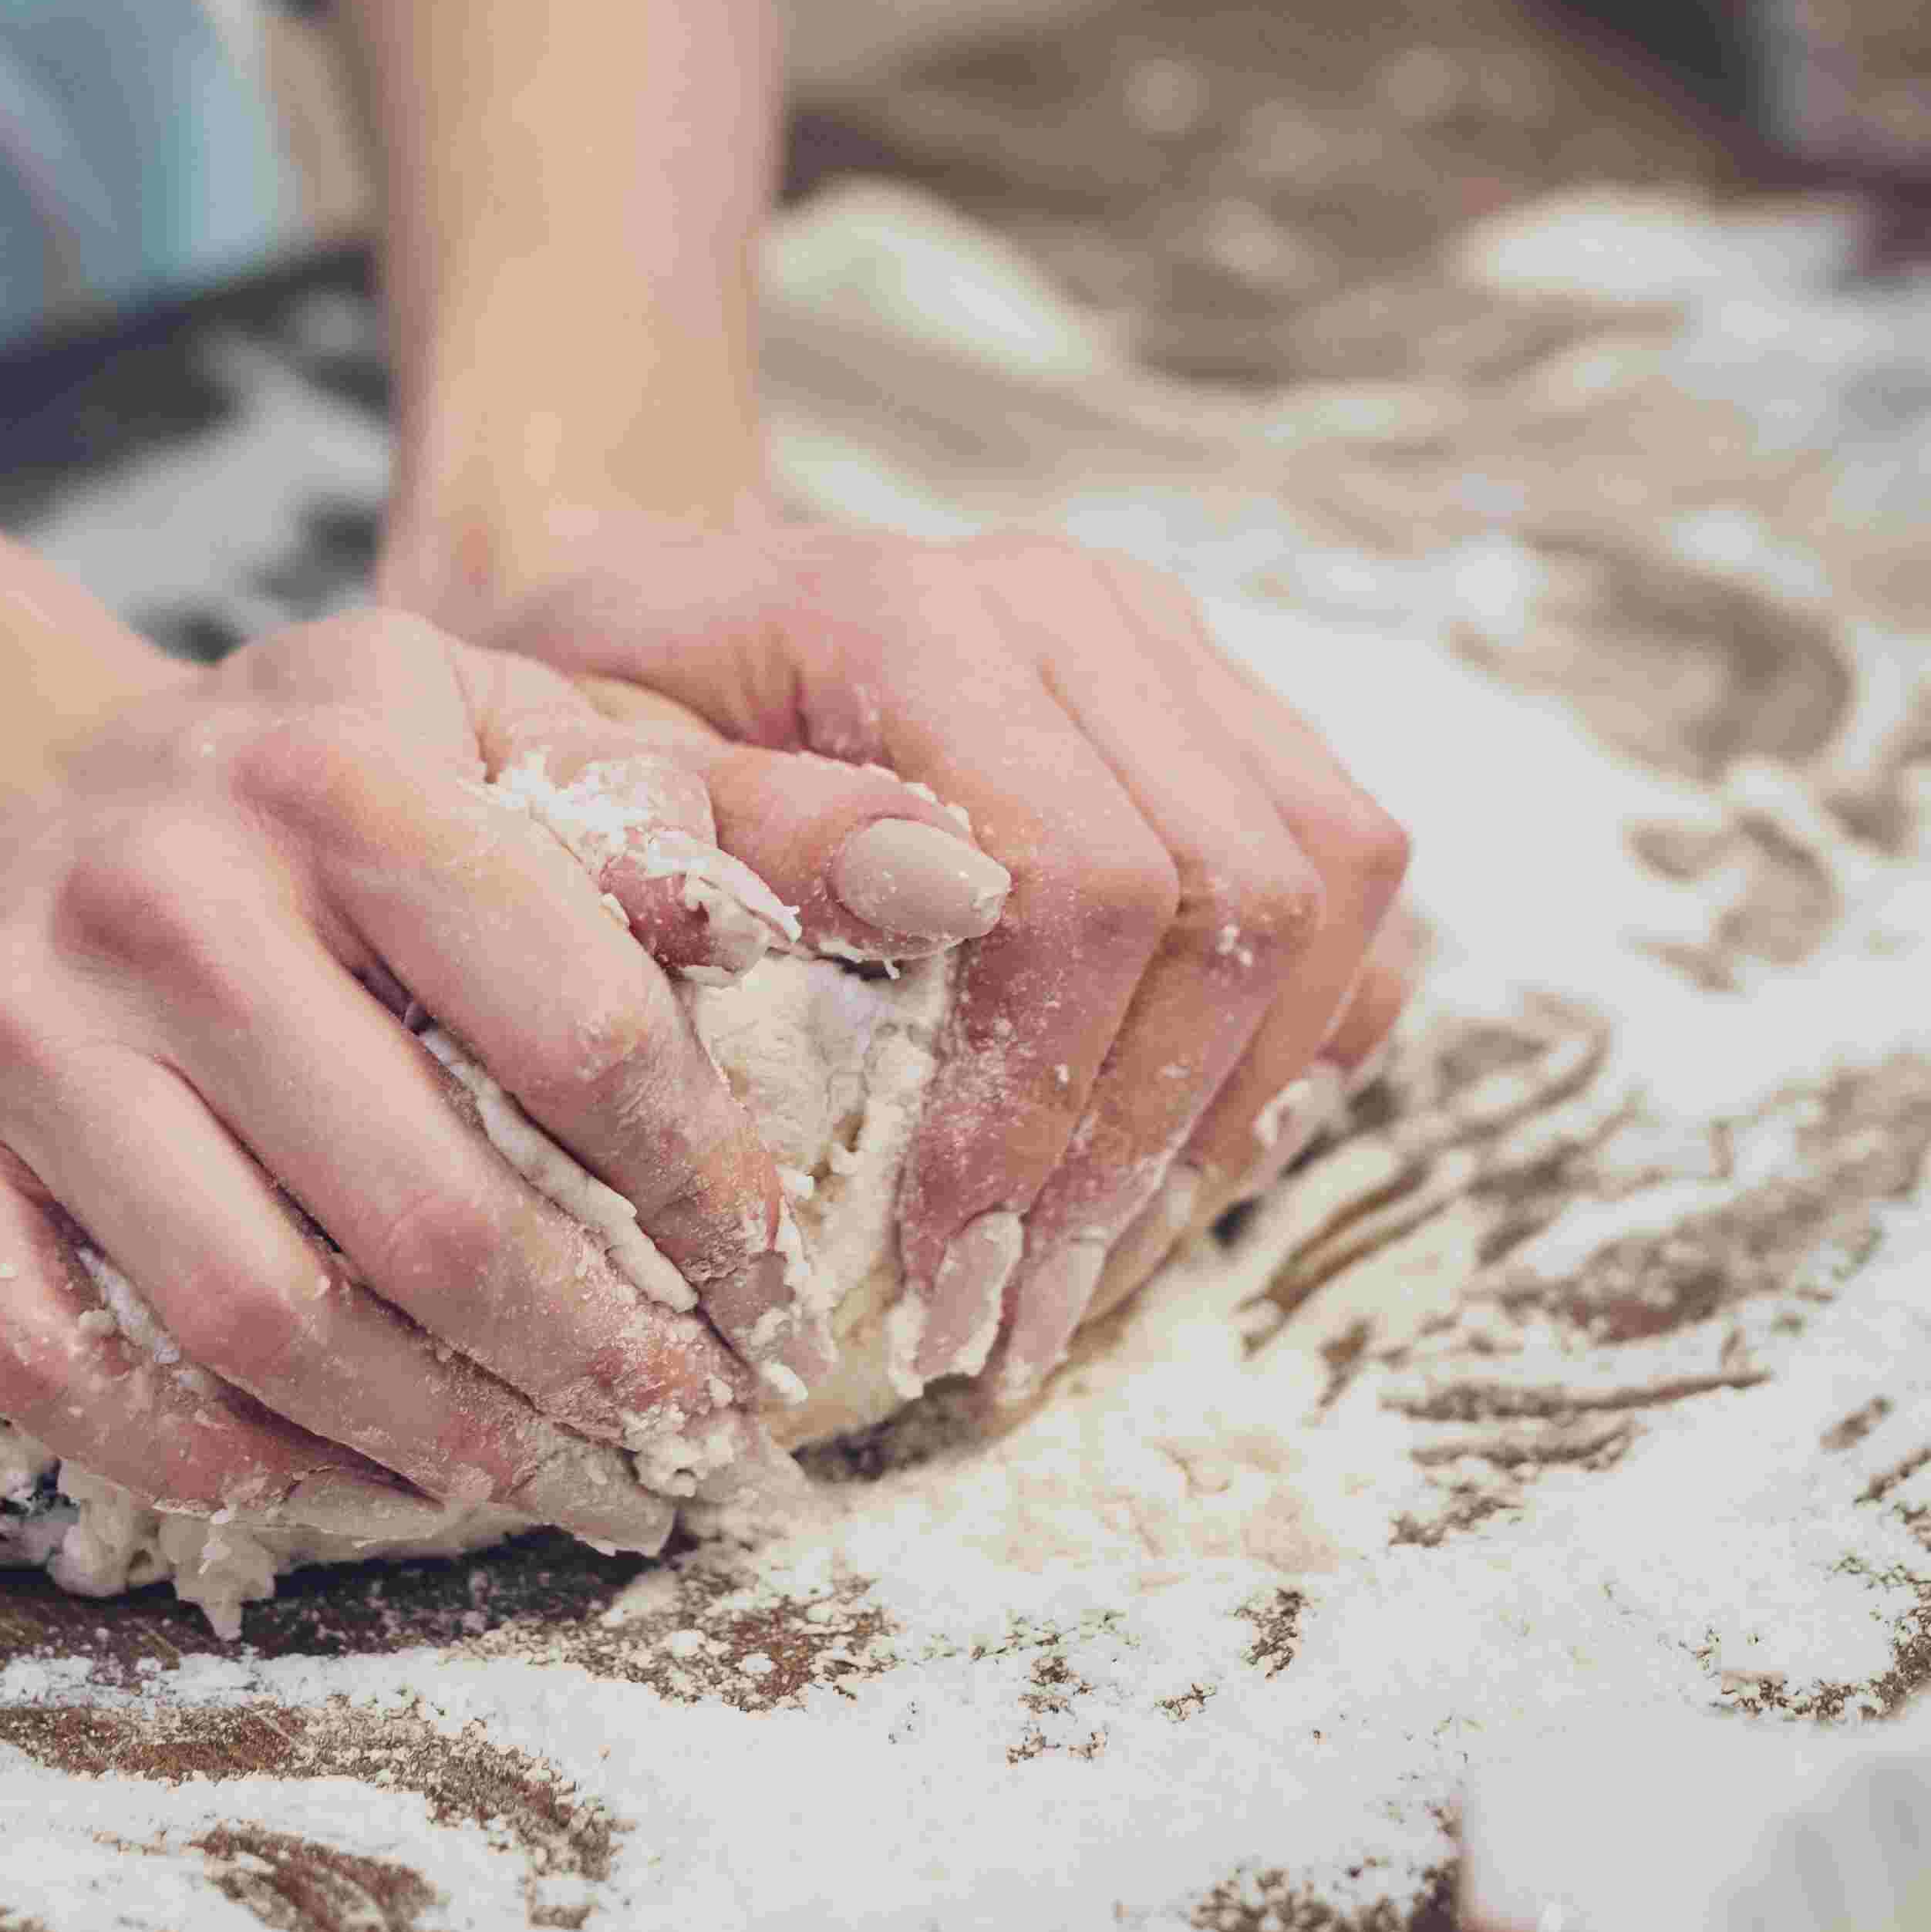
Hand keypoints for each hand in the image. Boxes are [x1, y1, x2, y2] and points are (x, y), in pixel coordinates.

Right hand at [0, 608, 976, 1539]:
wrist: (1, 790)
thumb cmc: (322, 792)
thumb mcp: (521, 739)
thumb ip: (747, 808)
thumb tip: (970, 876)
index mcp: (340, 751)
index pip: (582, 1023)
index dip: (710, 1192)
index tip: (776, 1285)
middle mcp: (154, 872)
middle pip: (420, 1206)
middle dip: (587, 1357)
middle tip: (679, 1426)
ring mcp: (6, 1010)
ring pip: (246, 1310)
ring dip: (419, 1436)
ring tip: (529, 1470)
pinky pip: (53, 1363)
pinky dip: (203, 1458)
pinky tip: (321, 1476)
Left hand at [415, 509, 1416, 1397]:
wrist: (636, 605)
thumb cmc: (582, 718)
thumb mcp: (585, 781)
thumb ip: (738, 834)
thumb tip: (937, 903)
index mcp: (918, 616)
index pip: (1079, 878)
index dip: (1037, 1099)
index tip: (946, 1265)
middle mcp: (1080, 610)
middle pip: (1231, 901)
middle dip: (1133, 1153)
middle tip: (1016, 1326)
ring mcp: (1174, 649)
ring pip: (1328, 895)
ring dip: (1226, 1120)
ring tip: (1087, 1282)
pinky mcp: (1226, 708)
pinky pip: (1348, 888)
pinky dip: (1287, 1048)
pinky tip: (1166, 1179)